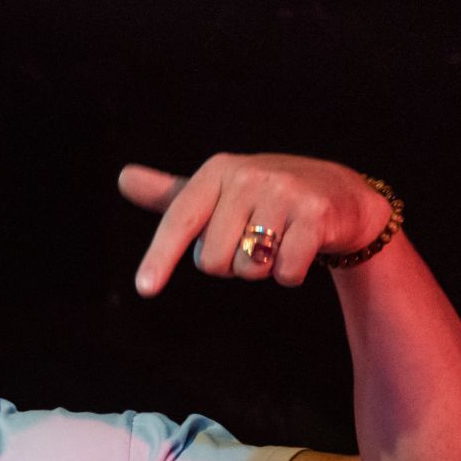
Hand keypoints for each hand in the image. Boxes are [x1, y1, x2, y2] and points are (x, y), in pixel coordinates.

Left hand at [117, 153, 389, 293]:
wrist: (338, 194)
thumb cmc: (265, 199)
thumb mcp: (217, 192)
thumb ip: (171, 194)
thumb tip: (122, 178)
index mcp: (217, 172)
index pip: (180, 221)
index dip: (160, 257)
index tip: (145, 289)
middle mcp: (247, 177)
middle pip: (214, 260)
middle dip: (231, 264)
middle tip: (254, 240)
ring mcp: (284, 192)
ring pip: (248, 269)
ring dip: (261, 270)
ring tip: (279, 241)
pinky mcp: (315, 214)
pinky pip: (284, 272)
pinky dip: (289, 275)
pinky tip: (301, 250)